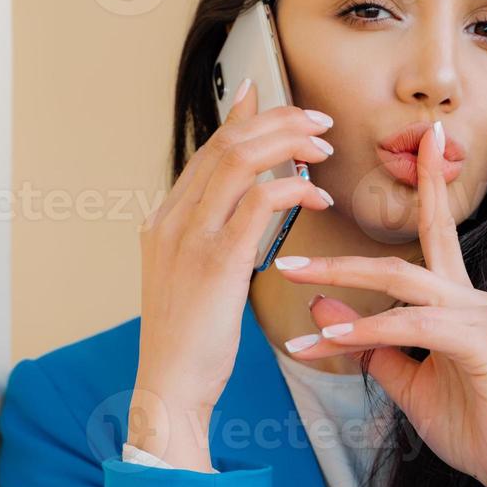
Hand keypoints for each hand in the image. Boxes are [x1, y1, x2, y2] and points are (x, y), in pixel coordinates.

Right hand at [130, 78, 335, 470]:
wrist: (170, 388)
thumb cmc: (190, 343)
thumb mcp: (191, 279)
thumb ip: (211, 238)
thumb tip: (242, 210)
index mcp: (164, 221)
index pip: (207, 150)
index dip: (243, 119)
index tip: (271, 98)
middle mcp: (171, 219)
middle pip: (225, 143)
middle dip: (277, 121)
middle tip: (318, 122)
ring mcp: (190, 237)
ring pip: (240, 159)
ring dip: (288, 143)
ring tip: (323, 147)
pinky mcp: (216, 261)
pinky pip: (259, 201)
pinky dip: (294, 189)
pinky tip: (318, 197)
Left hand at [272, 120, 486, 486]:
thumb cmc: (472, 424)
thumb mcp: (408, 381)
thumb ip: (370, 345)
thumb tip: (321, 310)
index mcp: (456, 298)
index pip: (436, 231)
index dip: (429, 184)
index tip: (424, 138)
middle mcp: (470, 296)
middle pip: (400, 255)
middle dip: (339, 254)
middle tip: (286, 257)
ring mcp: (479, 315)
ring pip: (400, 284)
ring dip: (339, 285)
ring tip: (290, 283)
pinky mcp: (481, 342)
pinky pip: (410, 325)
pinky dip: (364, 331)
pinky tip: (324, 344)